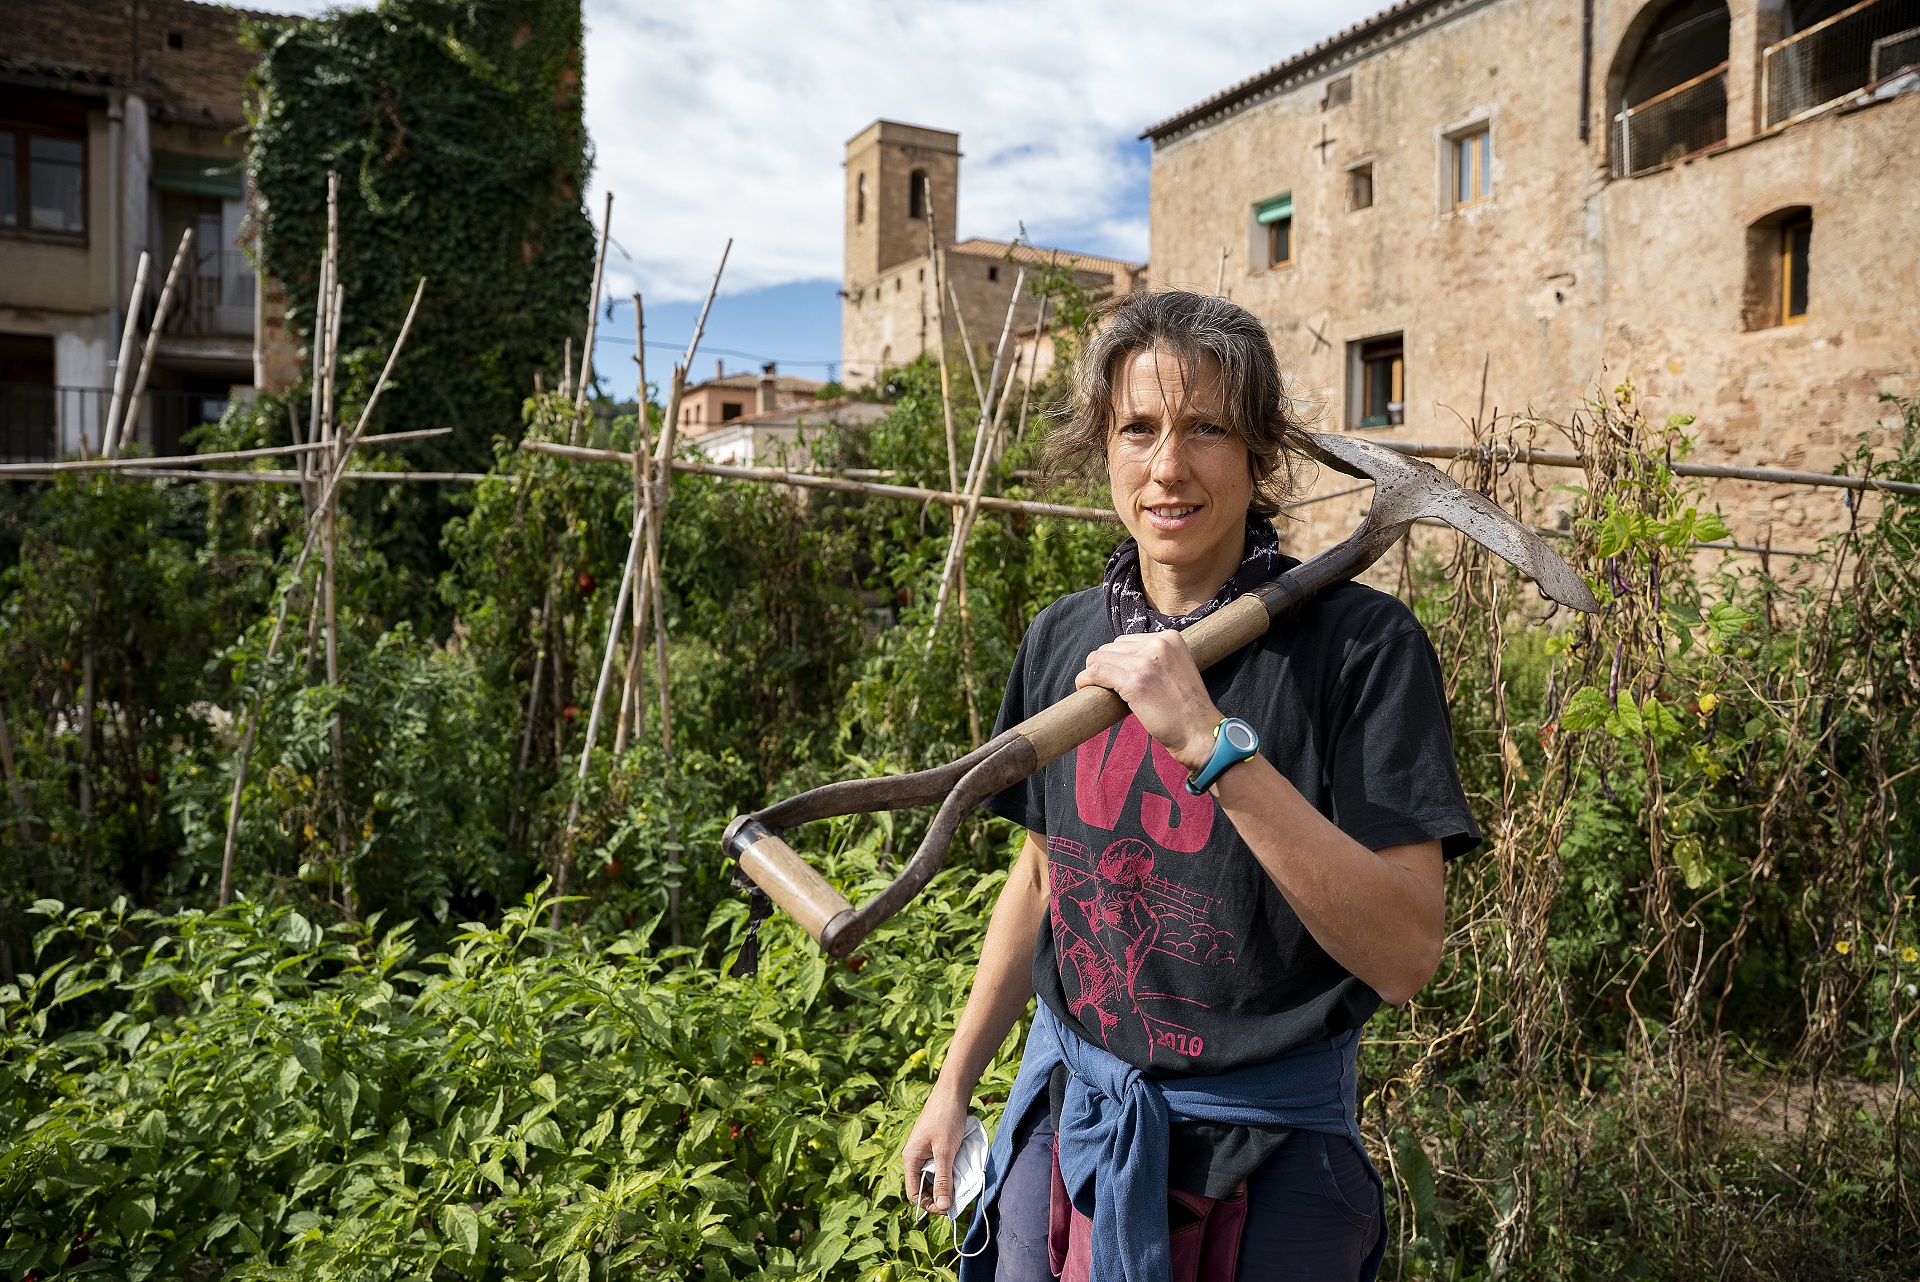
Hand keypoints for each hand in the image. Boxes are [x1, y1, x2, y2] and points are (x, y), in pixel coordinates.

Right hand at [902, 1086, 969, 1213]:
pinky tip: (961, 1172)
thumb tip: (943, 1206)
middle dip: (940, 1195)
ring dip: (946, 1183)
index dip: (930, 1205)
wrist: (952, 1091)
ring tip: (961, 1186)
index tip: (948, 1208)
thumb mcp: (945, 1152)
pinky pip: (940, 1165)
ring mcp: (924, 1151)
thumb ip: (944, 1179)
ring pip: (933, 1176)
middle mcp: (915, 1157)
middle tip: (958, 1199)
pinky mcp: (934, 1145)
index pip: (914, 1194)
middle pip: (924, 1187)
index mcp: (910, 1159)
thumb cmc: (946, 1118)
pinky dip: (949, 1171)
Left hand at [1075, 632, 1221, 772]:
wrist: (1200, 732)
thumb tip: (1120, 659)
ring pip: (1099, 658)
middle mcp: (1158, 644)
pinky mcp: (1134, 682)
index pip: (1127, 641)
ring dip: (1092, 673)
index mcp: (1171, 638)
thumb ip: (1156, 658)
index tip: (1115, 675)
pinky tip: (1084, 688)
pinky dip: (1085, 679)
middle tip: (1106, 685)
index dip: (1117, 659)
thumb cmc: (1187, 708)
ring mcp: (1146, 662)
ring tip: (1094, 687)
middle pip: (1111, 647)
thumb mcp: (1178, 668)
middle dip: (1104, 665)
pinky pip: (1096, 673)